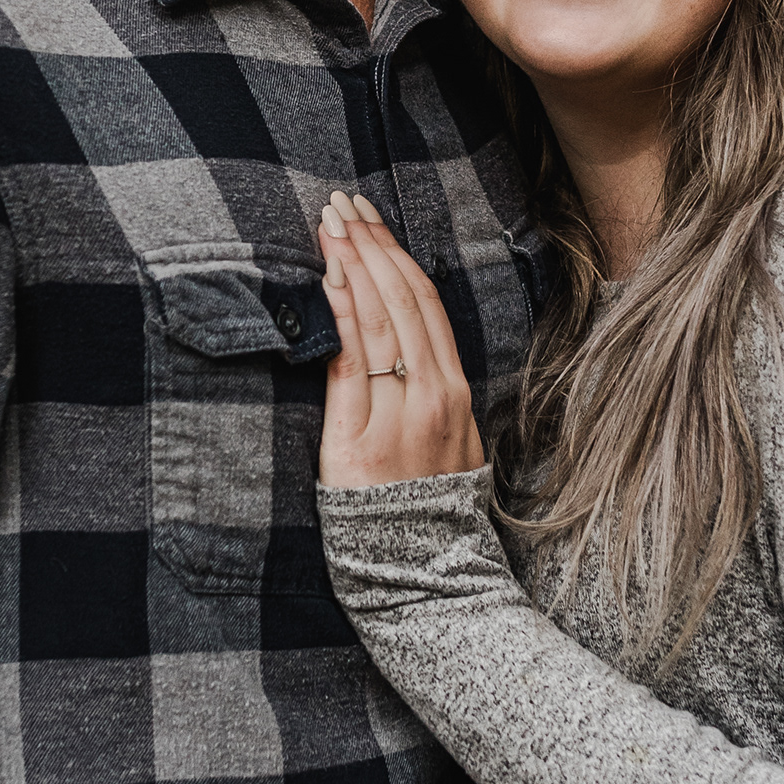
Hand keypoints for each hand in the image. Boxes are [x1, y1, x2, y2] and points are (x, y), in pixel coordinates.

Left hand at [316, 190, 485, 488]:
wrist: (427, 580)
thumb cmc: (427, 515)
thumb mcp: (447, 447)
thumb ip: (427, 396)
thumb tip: (397, 350)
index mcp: (455, 393)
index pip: (425, 303)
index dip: (394, 253)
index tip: (368, 217)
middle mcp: (434, 395)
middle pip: (402, 299)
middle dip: (370, 244)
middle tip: (341, 203)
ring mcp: (401, 415)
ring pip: (380, 321)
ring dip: (351, 263)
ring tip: (328, 224)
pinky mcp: (361, 440)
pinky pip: (351, 362)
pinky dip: (341, 314)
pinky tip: (328, 278)